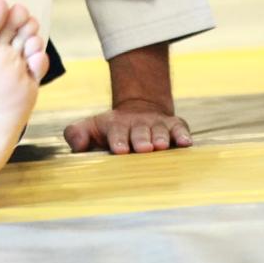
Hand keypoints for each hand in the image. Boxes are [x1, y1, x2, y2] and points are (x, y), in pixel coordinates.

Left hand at [62, 100, 193, 153]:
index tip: (120, 150)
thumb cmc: (111, 130)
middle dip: (142, 139)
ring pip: (160, 130)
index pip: (116, 133)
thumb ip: (76, 134)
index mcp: (116, 126)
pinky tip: (186, 143)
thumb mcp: (90, 128)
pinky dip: (183, 135)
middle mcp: (138, 124)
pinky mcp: (174, 126)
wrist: (139, 112)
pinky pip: (180, 129)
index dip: (118, 140)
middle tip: (143, 148)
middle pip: (140, 132)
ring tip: (161, 146)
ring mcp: (157, 124)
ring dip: (161, 138)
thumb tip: (78, 145)